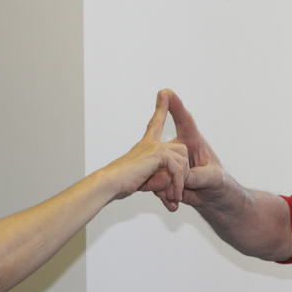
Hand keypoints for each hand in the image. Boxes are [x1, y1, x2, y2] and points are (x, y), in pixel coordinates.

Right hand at [102, 90, 188, 211]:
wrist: (109, 184)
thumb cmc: (121, 184)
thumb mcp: (144, 180)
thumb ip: (157, 178)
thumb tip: (167, 179)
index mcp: (146, 144)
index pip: (156, 123)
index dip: (161, 108)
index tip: (164, 92)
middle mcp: (151, 142)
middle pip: (181, 151)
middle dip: (182, 173)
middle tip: (174, 195)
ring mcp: (155, 145)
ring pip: (182, 161)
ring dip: (180, 182)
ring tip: (172, 199)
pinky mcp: (158, 152)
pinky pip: (178, 169)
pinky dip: (177, 185)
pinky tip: (171, 197)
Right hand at [161, 89, 228, 207]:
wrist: (213, 200)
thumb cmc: (219, 183)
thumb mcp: (214, 179)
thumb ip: (201, 176)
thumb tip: (186, 177)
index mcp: (194, 141)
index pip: (184, 119)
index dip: (175, 104)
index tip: (165, 91)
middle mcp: (179, 148)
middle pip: (165, 149)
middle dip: (169, 170)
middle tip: (179, 189)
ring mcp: (170, 162)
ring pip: (158, 169)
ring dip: (166, 186)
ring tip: (178, 198)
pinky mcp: (165, 177)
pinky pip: (157, 183)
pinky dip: (164, 195)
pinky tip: (173, 204)